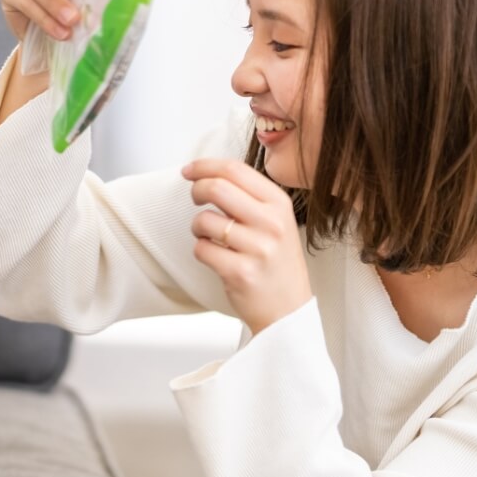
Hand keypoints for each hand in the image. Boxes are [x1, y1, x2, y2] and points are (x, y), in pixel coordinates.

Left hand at [182, 159, 312, 334]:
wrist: (288, 310)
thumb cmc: (275, 263)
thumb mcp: (275, 222)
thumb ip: (249, 197)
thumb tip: (210, 174)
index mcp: (279, 204)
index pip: (235, 170)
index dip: (205, 166)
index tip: (189, 170)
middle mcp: (272, 223)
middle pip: (217, 187)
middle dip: (196, 190)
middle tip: (195, 198)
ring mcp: (257, 248)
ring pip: (204, 220)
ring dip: (198, 227)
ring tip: (210, 236)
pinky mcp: (240, 272)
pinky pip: (202, 249)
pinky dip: (201, 251)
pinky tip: (216, 257)